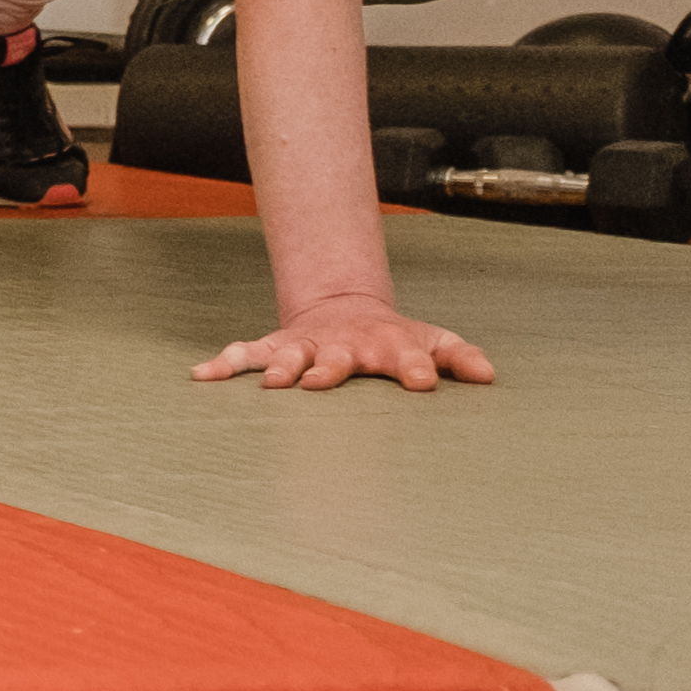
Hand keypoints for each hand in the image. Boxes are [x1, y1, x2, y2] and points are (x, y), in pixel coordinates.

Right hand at [193, 293, 497, 391]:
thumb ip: (459, 356)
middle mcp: (344, 346)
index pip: (406, 357)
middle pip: (338, 359)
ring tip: (269, 383)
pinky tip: (202, 376)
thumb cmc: (396, 338)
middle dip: (328, 370)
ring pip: (290, 355)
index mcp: (388, 346)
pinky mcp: (277, 347)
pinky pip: (246, 354)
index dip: (415, 368)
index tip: (421, 383)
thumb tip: (489, 375)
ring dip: (278, 368)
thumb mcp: (432, 340)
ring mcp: (308, 346)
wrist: (344, 307)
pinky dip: (223, 363)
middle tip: (317, 383)